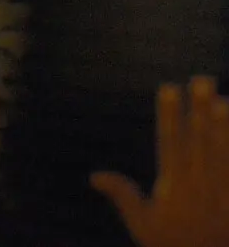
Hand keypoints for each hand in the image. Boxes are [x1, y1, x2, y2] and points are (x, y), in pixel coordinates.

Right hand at [92, 78, 228, 246]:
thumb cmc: (172, 245)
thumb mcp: (142, 225)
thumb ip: (123, 196)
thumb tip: (95, 176)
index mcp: (174, 187)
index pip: (171, 142)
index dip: (170, 114)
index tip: (168, 88)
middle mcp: (200, 185)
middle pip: (200, 140)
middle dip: (200, 109)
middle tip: (202, 80)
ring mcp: (222, 192)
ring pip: (223, 152)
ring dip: (223, 124)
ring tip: (223, 98)